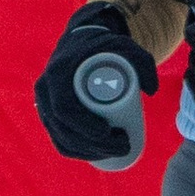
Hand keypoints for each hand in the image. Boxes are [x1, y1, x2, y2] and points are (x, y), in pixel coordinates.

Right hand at [35, 1, 156, 162]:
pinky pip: (58, 139)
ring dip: (88, 152)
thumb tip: (150, 91)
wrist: (81, 40)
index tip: (113, 132)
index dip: (86, 128)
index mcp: (57, 74)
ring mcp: (44, 103)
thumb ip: (144, 61)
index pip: (64, 110)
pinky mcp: (49, 113)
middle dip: (94, 145)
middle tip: (123, 144)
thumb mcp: (125, 46)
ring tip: (116, 150)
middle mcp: (44, 89)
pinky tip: (93, 156)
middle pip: (64, 129)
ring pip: (61, 138)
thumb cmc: (104, 45)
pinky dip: (75, 152)